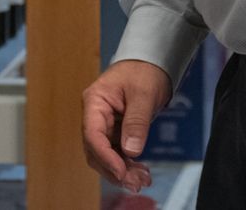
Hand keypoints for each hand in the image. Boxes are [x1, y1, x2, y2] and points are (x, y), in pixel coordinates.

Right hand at [81, 59, 171, 191]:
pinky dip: (128, 164)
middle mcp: (95, 116)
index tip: (121, 172)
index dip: (105, 156)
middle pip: (96, 150)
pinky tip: (141, 172)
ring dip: (122, 170)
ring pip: (106, 155)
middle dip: (114, 169)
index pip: (93, 135)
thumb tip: (131, 151)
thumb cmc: (145, 71)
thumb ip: (137, 121)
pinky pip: (117, 152)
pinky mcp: (115, 131)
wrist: (152, 62)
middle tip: (134, 182)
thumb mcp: (144, 94)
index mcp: (95, 102)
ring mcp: (104, 124)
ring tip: (141, 181)